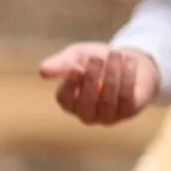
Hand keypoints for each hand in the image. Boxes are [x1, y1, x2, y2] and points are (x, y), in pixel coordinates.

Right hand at [38, 43, 161, 124]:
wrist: (125, 61)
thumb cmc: (95, 60)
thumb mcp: (76, 56)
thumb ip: (61, 63)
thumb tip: (42, 70)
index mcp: (69, 102)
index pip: (64, 99)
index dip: (69, 84)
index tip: (75, 66)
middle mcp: (86, 114)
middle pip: (86, 104)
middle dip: (91, 79)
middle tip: (96, 58)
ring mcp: (107, 116)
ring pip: (108, 101)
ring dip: (112, 75)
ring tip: (115, 54)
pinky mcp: (128, 111)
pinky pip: (126, 98)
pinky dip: (127, 77)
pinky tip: (128, 60)